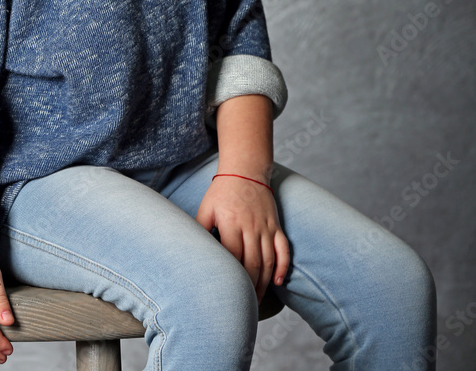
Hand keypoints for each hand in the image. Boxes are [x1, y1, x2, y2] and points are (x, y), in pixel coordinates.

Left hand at [195, 175, 289, 302]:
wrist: (245, 170)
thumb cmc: (222, 191)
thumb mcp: (206, 208)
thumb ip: (200, 229)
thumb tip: (192, 250)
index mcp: (231, 223)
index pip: (233, 256)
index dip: (232, 276)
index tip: (227, 291)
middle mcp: (251, 227)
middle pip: (252, 264)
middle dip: (249, 287)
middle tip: (243, 304)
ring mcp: (266, 227)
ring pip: (268, 261)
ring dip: (264, 283)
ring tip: (257, 300)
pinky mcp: (276, 225)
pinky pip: (283, 249)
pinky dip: (283, 267)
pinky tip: (278, 282)